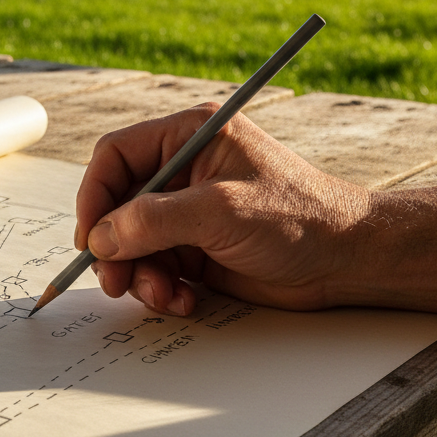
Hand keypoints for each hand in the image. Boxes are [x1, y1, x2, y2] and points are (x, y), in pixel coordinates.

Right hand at [76, 104, 436, 318]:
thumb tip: (100, 238)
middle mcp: (182, 170)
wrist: (346, 261)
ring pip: (131, 242)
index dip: (94, 196)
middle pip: (116, 204)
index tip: (89, 237)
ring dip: (138, 274)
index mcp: (189, 136)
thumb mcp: (220, 212)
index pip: (115, 156)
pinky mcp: (194, 246)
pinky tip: (184, 300)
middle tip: (116, 281)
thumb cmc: (300, 218)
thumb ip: (153, 221)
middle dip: (114, 247)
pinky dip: (159, 287)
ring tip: (163, 295)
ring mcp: (187, 210)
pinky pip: (154, 267)